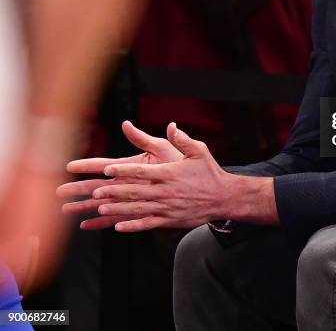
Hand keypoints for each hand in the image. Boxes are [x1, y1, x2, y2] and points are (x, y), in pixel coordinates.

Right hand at [57, 120, 182, 228]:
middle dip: (78, 188)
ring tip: (65, 210)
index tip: (70, 166)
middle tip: (57, 192)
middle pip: (98, 185)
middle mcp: (128, 181)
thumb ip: (144, 138)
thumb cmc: (180, 164)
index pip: (106, 165)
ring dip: (84, 206)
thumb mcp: (162, 148)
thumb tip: (127, 124)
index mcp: (133, 166)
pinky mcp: (138, 211)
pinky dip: (101, 222)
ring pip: (103, 203)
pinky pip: (117, 218)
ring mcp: (131, 197)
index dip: (87, 165)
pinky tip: (86, 225)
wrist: (197, 185)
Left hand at [88, 124, 235, 231]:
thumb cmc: (209, 172)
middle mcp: (166, 190)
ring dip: (117, 209)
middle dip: (113, 191)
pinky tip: (118, 226)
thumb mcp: (199, 150)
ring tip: (100, 208)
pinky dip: (132, 226)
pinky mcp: (170, 219)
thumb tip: (171, 126)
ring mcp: (167, 207)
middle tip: (95, 191)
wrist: (223, 197)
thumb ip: (182, 139)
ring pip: (137, 209)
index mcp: (170, 172)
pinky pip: (148, 224)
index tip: (106, 169)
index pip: (141, 171)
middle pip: (134, 191)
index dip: (122, 170)